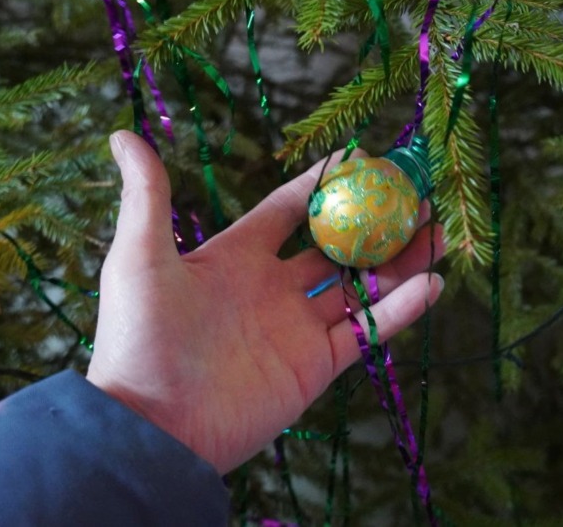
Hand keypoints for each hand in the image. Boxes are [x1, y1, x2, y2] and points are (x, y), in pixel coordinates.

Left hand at [86, 130, 443, 474]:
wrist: (153, 426)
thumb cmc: (141, 337)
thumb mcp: (140, 258)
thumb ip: (148, 196)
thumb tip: (123, 134)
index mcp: (237, 257)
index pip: (289, 208)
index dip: (323, 182)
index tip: (362, 157)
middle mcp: (273, 288)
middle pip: (338, 246)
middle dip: (377, 222)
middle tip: (416, 199)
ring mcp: (298, 327)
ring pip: (362, 287)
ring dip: (401, 262)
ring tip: (438, 235)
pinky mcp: (317, 366)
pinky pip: (367, 332)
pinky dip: (401, 311)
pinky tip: (432, 285)